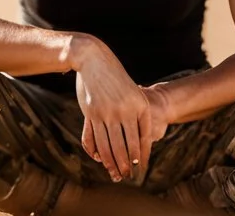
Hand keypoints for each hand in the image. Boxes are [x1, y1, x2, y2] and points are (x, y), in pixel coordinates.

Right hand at [71, 37, 163, 183]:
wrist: (94, 59)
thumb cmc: (115, 78)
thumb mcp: (132, 93)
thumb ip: (136, 114)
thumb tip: (141, 141)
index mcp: (139, 105)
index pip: (143, 137)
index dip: (143, 154)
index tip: (141, 166)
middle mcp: (124, 110)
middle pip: (127, 145)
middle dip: (127, 164)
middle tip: (127, 176)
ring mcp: (106, 112)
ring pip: (110, 146)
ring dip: (112, 163)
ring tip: (114, 173)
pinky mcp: (91, 113)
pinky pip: (94, 138)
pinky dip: (96, 151)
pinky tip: (99, 159)